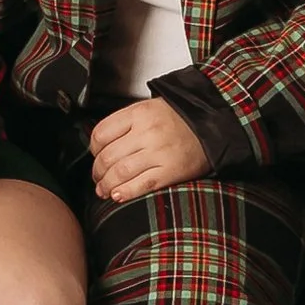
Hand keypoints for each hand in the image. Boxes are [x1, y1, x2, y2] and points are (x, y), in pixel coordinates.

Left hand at [89, 98, 208, 204]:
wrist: (212, 124)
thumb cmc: (179, 118)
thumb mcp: (149, 109)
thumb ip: (125, 123)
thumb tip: (101, 146)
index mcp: (139, 113)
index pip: (101, 134)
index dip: (92, 149)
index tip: (95, 155)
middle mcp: (147, 132)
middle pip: (107, 156)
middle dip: (97, 172)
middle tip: (98, 177)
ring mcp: (159, 152)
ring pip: (120, 173)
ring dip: (107, 185)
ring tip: (104, 190)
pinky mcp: (171, 171)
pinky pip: (141, 185)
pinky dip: (125, 192)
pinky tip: (118, 195)